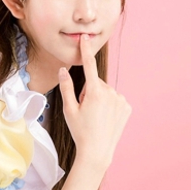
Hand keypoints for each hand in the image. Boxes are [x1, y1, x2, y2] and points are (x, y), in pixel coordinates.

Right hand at [58, 34, 130, 169]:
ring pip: (106, 92)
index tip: (85, 37)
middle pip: (96, 83)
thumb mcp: (69, 109)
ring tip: (96, 117)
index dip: (85, 50)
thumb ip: (67, 87)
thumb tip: (63, 70)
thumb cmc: (80, 131)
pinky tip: (105, 119)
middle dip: (89, 92)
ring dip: (100, 99)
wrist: (97, 151)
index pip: (89, 65)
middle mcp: (110, 93)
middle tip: (85, 111)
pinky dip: (110, 106)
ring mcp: (121, 100)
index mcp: (95, 92)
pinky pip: (115, 100)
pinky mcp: (127, 108)